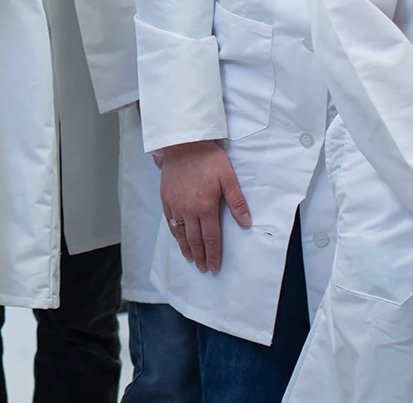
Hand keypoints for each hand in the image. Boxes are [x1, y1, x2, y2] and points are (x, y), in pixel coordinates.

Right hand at [157, 140, 251, 272]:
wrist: (184, 144)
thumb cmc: (208, 159)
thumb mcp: (228, 178)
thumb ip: (237, 202)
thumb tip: (246, 223)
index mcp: (205, 207)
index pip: (211, 238)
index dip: (213, 254)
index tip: (214, 267)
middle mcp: (188, 210)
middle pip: (195, 240)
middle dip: (200, 256)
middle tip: (202, 268)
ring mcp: (175, 205)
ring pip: (180, 233)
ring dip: (186, 248)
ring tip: (190, 259)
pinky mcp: (166, 198)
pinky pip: (169, 222)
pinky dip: (174, 234)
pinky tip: (177, 239)